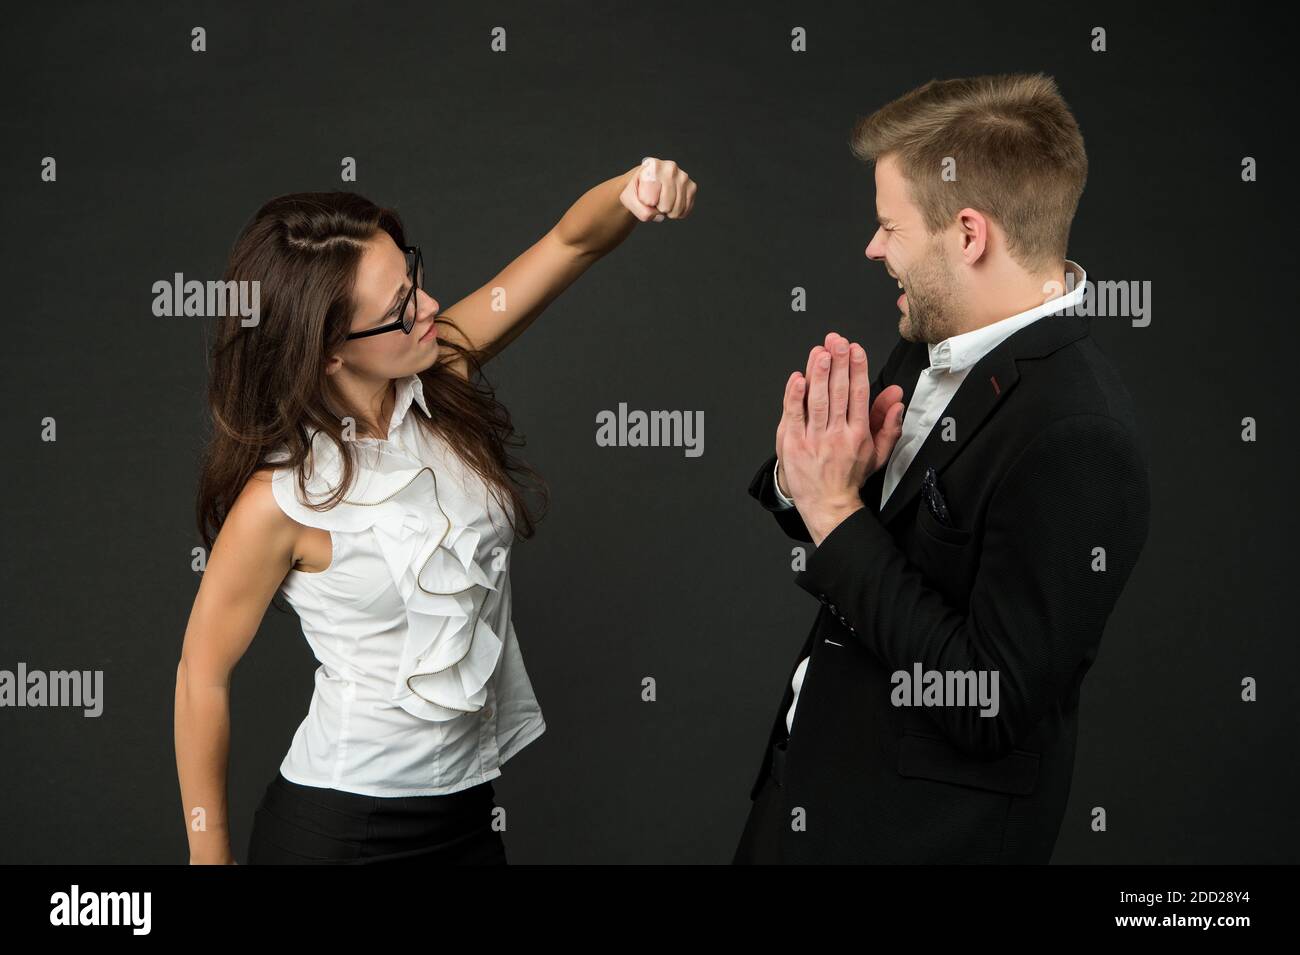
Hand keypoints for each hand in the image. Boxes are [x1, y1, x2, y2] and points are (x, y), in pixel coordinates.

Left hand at [620, 157, 697, 221]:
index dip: (645, 203)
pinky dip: (677, 212)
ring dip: (668, 212)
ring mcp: (683, 176)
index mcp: (652, 166)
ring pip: (677, 209)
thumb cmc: (637, 189)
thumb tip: (658, 215)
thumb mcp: (629, 199)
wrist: (647, 182)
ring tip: (662, 200)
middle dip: (658, 209)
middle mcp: (670, 168)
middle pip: (666, 206)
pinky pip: (686, 209)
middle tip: (654, 199)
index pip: (650, 200)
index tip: (643, 193)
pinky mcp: (692, 186)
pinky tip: (671, 204)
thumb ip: (640, 210)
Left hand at [777, 332, 904, 543]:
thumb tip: (897, 400)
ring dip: (818, 374)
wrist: (826, 504)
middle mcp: (836, 434)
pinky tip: (797, 378)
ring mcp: (813, 439)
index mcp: (858, 434)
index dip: (857, 370)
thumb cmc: (849, 476)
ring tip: (820, 352)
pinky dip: (795, 396)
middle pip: (838, 393)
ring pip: (817, 401)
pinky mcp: (793, 443)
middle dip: (838, 363)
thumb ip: (889, 425)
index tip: (856, 349)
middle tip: (838, 341)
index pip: (858, 395)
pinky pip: (793, 415)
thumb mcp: (876, 453)